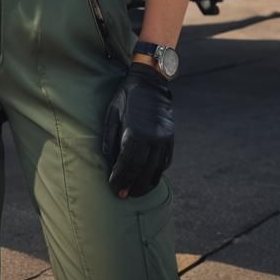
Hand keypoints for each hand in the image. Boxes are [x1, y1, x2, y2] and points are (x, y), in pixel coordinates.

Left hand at [102, 62, 173, 197]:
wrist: (150, 83)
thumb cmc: (126, 98)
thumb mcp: (112, 114)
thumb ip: (110, 140)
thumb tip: (109, 163)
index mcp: (136, 133)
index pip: (128, 164)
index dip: (120, 179)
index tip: (113, 188)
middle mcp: (153, 139)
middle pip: (143, 172)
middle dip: (132, 186)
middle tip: (122, 196)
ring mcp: (164, 140)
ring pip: (156, 171)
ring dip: (145, 184)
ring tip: (134, 192)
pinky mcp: (170, 140)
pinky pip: (165, 163)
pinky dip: (156, 174)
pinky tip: (147, 179)